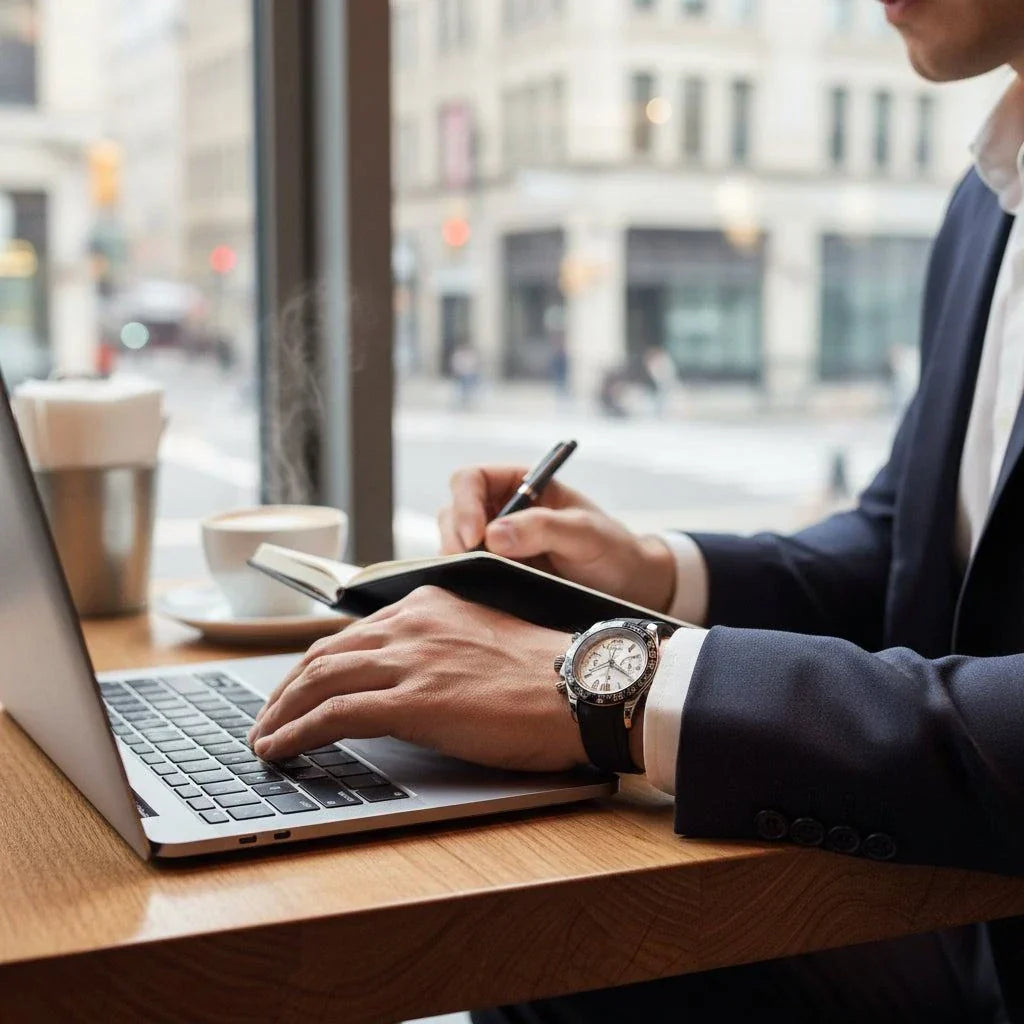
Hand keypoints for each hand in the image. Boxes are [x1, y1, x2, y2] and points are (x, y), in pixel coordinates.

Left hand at [247, 585, 590, 770]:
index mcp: (428, 604)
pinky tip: (279, 749)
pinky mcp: (414, 700)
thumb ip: (438, 648)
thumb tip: (407, 679)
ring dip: (280, 712)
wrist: (582, 689)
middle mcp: (411, 623)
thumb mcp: (482, 642)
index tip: (296, 687)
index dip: (314, 664)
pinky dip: (297, 733)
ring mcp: (411, 659)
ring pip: (319, 680)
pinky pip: (335, 714)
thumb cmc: (544, 675)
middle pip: (323, 654)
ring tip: (264, 739)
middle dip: (285, 689)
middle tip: (267, 717)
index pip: (351, 633)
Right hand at [438, 465, 676, 612]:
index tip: (474, 537)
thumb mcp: (585, 534)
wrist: (629, 588)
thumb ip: (543, 528)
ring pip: (455, 546)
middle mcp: (501, 511)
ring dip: (459, 563)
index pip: (471, 480)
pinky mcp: (495, 576)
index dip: (464, 504)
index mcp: (520, 486)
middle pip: (453, 513)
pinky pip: (467, 576)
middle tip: (470, 566)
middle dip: (455, 538)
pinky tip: (482, 595)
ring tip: (479, 582)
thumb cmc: (612, 550)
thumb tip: (493, 535)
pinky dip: (466, 583)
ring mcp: (495, 546)